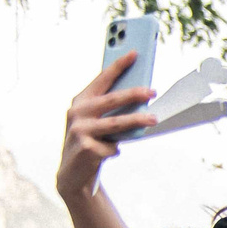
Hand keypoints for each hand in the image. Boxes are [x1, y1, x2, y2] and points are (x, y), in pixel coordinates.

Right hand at [56, 51, 154, 198]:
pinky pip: (113, 147)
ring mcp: (80, 131)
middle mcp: (77, 113)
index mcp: (80, 101)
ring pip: (116, 124)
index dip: (118, 66)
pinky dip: (116, 150)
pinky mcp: (87, 149)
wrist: (72, 174)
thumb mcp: (95, 122)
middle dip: (134, 93)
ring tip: (154, 119)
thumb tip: (140, 97)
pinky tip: (112, 153)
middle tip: (153, 91)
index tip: (134, 53)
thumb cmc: (90, 141)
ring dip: (137, 120)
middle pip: (111, 100)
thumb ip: (110, 110)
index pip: (101, 79)